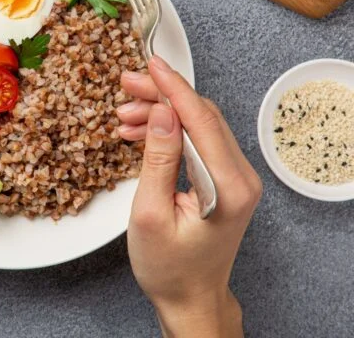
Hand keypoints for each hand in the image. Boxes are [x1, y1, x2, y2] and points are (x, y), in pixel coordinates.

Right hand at [117, 56, 261, 337]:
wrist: (189, 298)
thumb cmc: (169, 267)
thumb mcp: (150, 213)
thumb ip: (159, 159)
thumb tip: (163, 113)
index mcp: (228, 186)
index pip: (201, 120)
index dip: (173, 88)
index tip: (150, 65)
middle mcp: (240, 177)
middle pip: (201, 116)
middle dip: (162, 96)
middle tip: (126, 85)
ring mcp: (233, 178)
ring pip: (197, 125)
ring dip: (160, 114)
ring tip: (123, 115)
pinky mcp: (222, 180)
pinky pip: (196, 142)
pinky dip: (167, 132)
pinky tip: (138, 132)